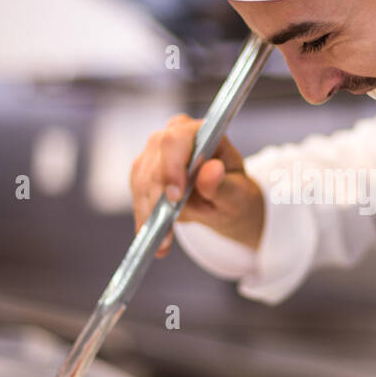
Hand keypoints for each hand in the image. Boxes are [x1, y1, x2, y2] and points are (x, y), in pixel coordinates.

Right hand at [129, 114, 264, 256]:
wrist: (225, 202)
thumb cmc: (235, 193)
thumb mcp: (237, 193)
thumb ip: (223, 184)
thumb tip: (211, 171)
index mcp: (201, 132)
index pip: (175, 141)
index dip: (170, 168)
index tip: (175, 198)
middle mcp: (173, 135)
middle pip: (153, 162)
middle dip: (158, 199)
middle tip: (167, 233)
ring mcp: (154, 153)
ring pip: (141, 180)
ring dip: (150, 214)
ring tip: (164, 244)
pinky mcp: (143, 172)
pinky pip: (137, 194)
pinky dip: (145, 218)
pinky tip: (155, 239)